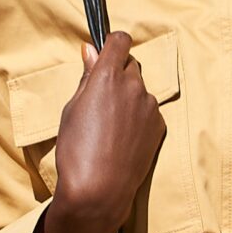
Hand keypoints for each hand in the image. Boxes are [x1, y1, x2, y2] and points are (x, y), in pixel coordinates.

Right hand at [50, 28, 168, 232]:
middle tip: (102, 100)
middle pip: (130, 66)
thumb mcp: (72, 109)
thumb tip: (91, 51)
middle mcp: (133, 86)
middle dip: (119, 75)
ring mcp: (150, 106)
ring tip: (111, 127)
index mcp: (108, 76)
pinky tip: (123, 139)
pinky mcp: (159, 126)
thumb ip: (86, 77)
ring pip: (140, 90)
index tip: (106, 54)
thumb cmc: (77, 151)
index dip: (112, 45)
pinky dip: (138, 118)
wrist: (99, 191)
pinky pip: (148, 111)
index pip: (119, 41)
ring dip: (129, 98)